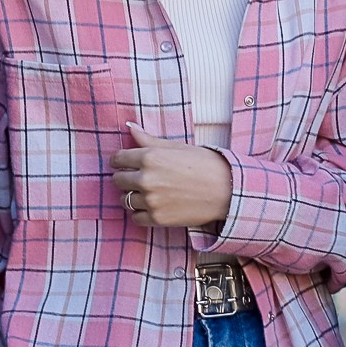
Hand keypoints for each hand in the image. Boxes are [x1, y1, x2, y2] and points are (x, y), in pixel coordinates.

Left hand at [109, 123, 231, 228]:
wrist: (227, 190)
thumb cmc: (205, 164)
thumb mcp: (177, 147)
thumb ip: (149, 139)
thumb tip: (130, 127)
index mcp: (150, 157)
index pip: (118, 158)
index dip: (121, 160)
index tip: (127, 162)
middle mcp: (146, 179)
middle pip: (118, 180)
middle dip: (125, 177)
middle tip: (140, 177)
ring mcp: (151, 201)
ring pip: (125, 199)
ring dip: (133, 195)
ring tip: (150, 192)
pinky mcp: (157, 219)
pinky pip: (135, 217)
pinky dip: (141, 212)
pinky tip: (154, 205)